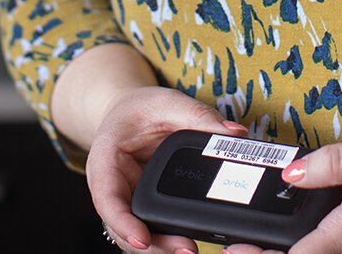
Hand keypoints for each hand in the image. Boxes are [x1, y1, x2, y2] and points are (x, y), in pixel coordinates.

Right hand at [88, 85, 249, 253]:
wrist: (130, 113)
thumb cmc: (141, 108)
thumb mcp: (168, 102)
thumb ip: (199, 116)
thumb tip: (236, 135)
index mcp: (105, 159)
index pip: (106, 198)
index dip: (122, 222)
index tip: (143, 239)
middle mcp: (112, 186)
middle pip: (123, 226)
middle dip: (152, 243)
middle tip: (186, 248)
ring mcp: (127, 200)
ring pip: (136, 234)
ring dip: (161, 246)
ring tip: (191, 248)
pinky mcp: (143, 206)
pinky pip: (150, 228)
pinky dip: (167, 238)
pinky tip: (189, 240)